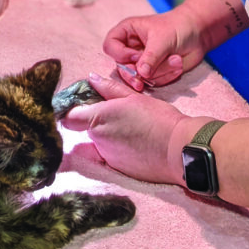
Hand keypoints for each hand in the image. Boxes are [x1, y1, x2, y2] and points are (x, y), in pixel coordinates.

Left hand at [62, 72, 186, 183]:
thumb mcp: (134, 97)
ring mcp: (107, 157)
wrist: (180, 150)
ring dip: (109, 137)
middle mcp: (98, 139)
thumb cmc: (159, 119)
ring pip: (99, 144)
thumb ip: (109, 89)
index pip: (68, 118)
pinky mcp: (118, 170)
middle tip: (120, 117)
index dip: (71, 113)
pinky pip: (111, 157)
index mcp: (98, 118)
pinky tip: (137, 145)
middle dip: (97, 123)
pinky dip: (119, 151)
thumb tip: (91, 78)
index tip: (81, 109)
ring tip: (133, 131)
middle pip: (86, 130)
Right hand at [103, 7, 206, 89]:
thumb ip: (150, 56)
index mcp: (126, 32)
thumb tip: (141, 74)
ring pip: (139, 77)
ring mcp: (141, 63)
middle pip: (120, 67)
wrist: (197, 34)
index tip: (135, 57)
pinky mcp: (153, 73)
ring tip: (176, 60)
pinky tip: (178, 66)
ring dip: (159, 72)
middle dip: (133, 75)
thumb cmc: (177, 27)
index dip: (120, 54)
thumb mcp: (162, 39)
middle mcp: (130, 49)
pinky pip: (154, 82)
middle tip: (140, 82)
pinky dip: (167, 76)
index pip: (110, 46)